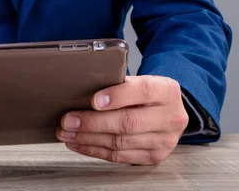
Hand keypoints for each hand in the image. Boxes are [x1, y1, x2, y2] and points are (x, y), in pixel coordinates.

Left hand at [57, 75, 188, 164]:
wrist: (168, 112)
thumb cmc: (146, 94)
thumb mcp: (139, 81)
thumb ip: (118, 84)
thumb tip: (81, 90)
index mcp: (167, 91)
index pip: (142, 91)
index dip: (116, 96)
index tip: (93, 100)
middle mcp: (170, 117)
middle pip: (128, 122)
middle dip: (93, 123)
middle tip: (68, 121)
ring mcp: (164, 141)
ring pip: (121, 142)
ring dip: (88, 139)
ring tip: (67, 133)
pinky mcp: (154, 157)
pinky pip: (119, 156)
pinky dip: (95, 150)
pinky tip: (78, 144)